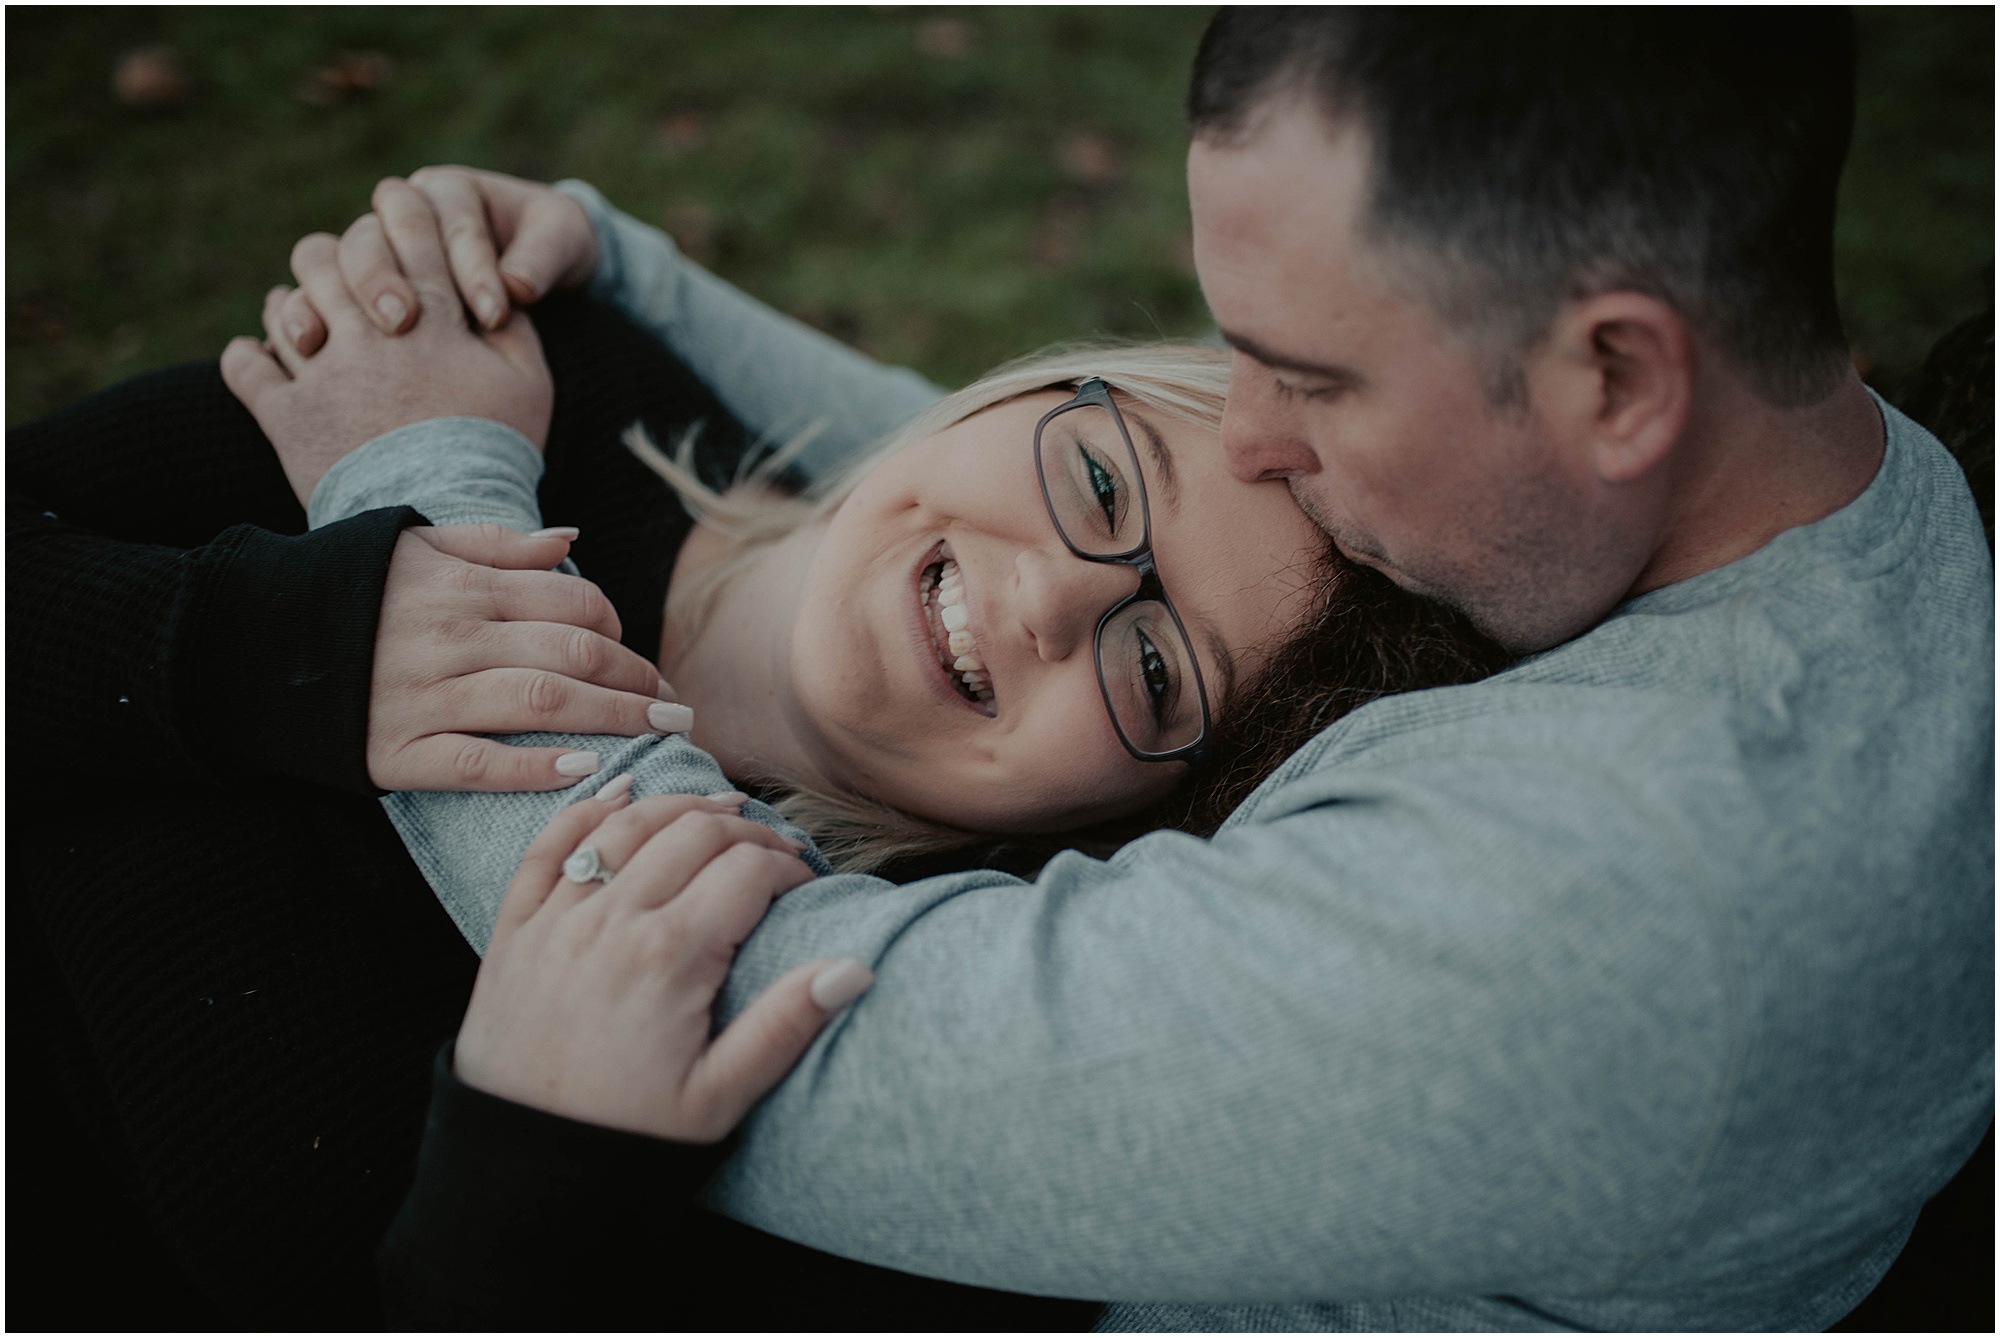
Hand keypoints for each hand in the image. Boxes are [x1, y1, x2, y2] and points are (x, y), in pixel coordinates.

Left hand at [221, 178, 553, 505]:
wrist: (448, 522)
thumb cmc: (496, 451)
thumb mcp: (529, 383)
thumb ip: (512, 325)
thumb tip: (493, 284)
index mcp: (430, 319)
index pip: (406, 231)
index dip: (399, 213)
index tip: (396, 217)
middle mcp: (369, 335)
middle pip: (328, 255)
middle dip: (336, 257)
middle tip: (345, 279)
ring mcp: (323, 374)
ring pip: (284, 304)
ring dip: (294, 304)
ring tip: (310, 322)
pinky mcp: (287, 416)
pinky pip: (245, 366)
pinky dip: (249, 356)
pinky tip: (265, 359)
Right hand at [278, 167, 596, 351]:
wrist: (531, 276)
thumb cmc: (549, 249)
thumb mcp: (561, 242)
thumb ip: (541, 259)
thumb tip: (516, 286)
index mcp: (448, 191)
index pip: (447, 219)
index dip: (470, 266)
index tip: (494, 316)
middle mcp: (399, 216)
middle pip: (372, 234)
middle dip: (386, 276)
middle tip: (407, 321)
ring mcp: (372, 255)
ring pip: (334, 260)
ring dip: (345, 301)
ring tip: (362, 341)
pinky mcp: (352, 295)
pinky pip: (315, 297)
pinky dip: (309, 318)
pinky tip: (313, 349)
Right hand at [369, 526, 691, 791]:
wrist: (247, 643)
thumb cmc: (348, 591)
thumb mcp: (418, 547)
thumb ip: (497, 545)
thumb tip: (570, 539)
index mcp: (464, 588)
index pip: (572, 601)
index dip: (618, 627)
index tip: (636, 654)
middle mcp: (451, 638)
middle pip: (574, 652)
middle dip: (637, 679)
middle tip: (676, 704)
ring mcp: (425, 697)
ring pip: (543, 703)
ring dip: (616, 720)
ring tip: (663, 732)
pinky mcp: (397, 752)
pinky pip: (477, 764)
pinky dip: (534, 768)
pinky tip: (586, 769)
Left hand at [455, 792, 869, 1141]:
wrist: (521, 1170)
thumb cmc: (624, 1140)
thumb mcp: (719, 1099)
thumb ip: (785, 1026)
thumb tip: (853, 968)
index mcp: (670, 957)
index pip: (747, 870)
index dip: (788, 865)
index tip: (804, 882)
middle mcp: (612, 922)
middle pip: (694, 832)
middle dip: (747, 830)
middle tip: (772, 851)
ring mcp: (558, 921)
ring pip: (627, 824)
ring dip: (679, 806)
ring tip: (717, 811)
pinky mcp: (515, 931)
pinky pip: (547, 846)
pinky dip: (585, 811)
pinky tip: (618, 797)